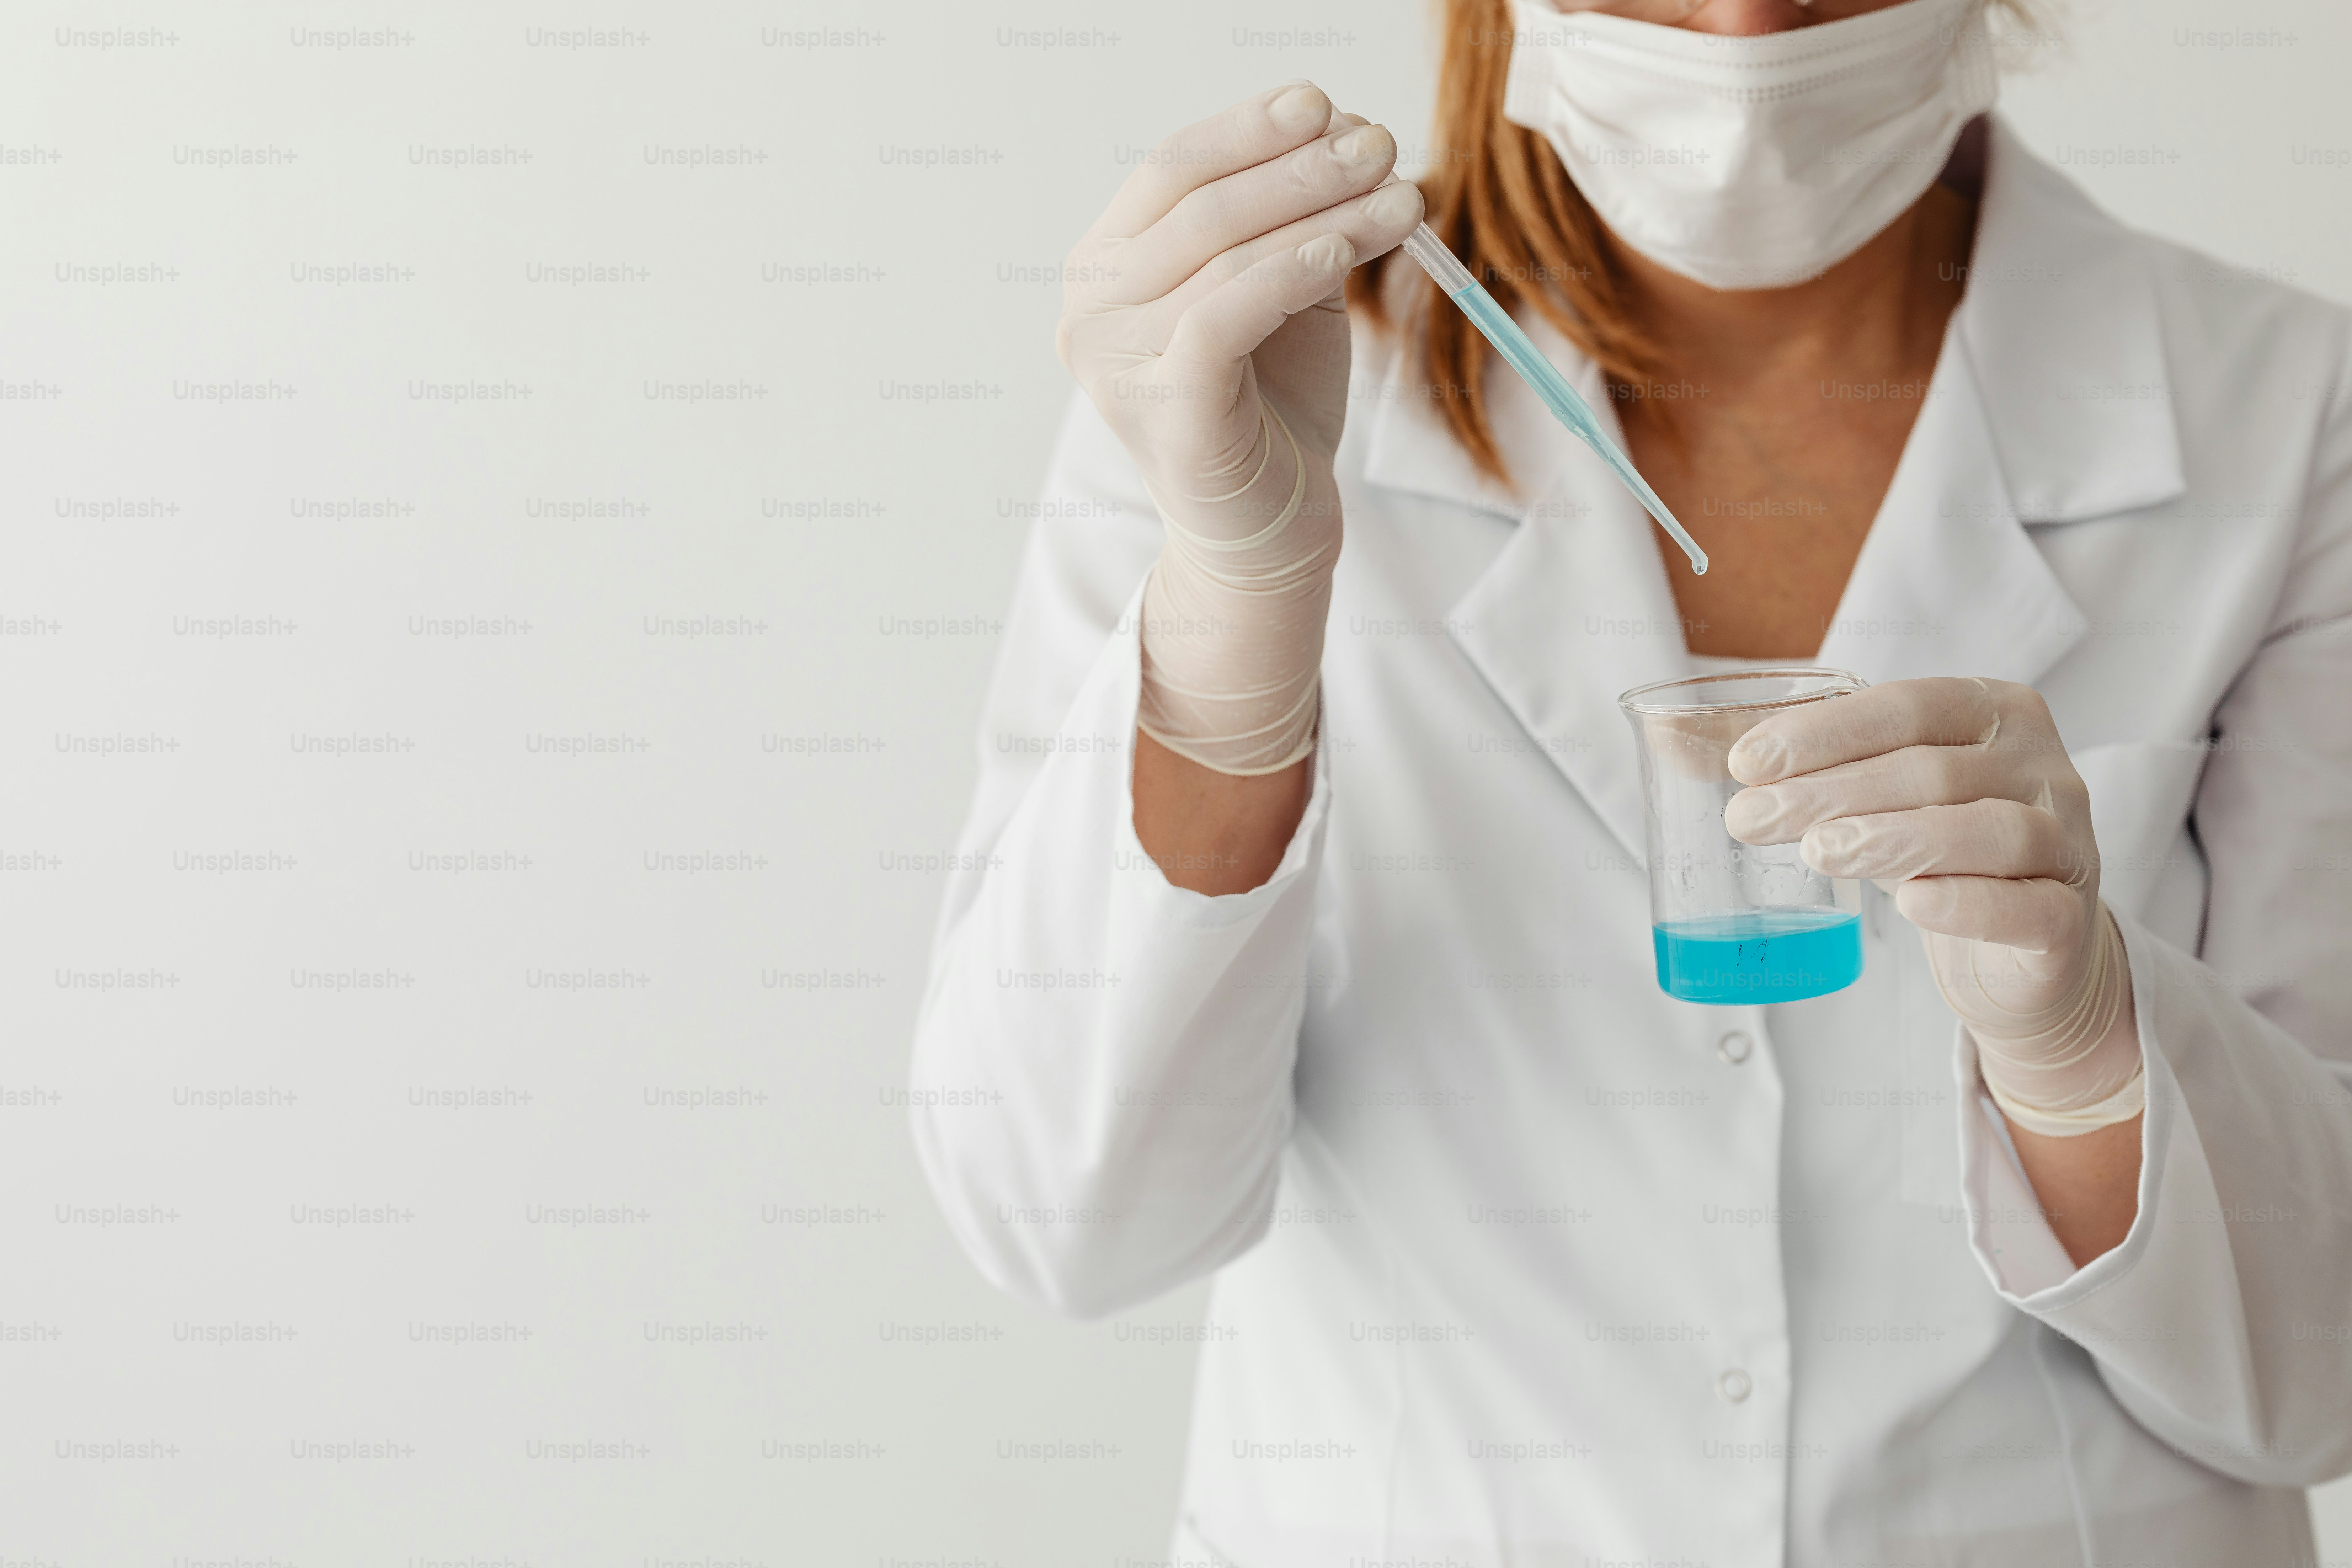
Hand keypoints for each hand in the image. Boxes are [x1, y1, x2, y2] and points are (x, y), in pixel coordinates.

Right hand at [1056, 83, 1423, 772]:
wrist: (1269, 525)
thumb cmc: (1272, 403)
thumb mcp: (1282, 290)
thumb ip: (1294, 218)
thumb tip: (1344, 127)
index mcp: (1105, 269)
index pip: (1170, 170)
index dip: (1247, 129)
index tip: (1323, 102)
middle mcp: (1090, 312)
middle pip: (1198, 204)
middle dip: (1297, 165)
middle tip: (1381, 143)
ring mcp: (1116, 365)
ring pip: (1221, 255)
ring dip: (1320, 212)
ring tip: (1401, 193)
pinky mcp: (1164, 409)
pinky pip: (1225, 315)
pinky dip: (1288, 272)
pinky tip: (1345, 248)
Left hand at [1722, 678, 2143, 1134]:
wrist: (2030, 949)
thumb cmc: (1939, 850)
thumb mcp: (1872, 795)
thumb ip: (1789, 766)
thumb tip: (1667, 741)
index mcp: (1992, 711)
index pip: (1903, 707)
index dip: (1823, 733)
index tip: (1743, 764)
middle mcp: (2040, 765)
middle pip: (1929, 770)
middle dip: (1831, 792)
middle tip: (1750, 819)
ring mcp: (2066, 840)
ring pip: (1984, 830)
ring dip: (1893, 838)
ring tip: (1817, 854)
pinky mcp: (2070, 918)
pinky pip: (2024, 906)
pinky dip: (1965, 902)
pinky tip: (1911, 904)